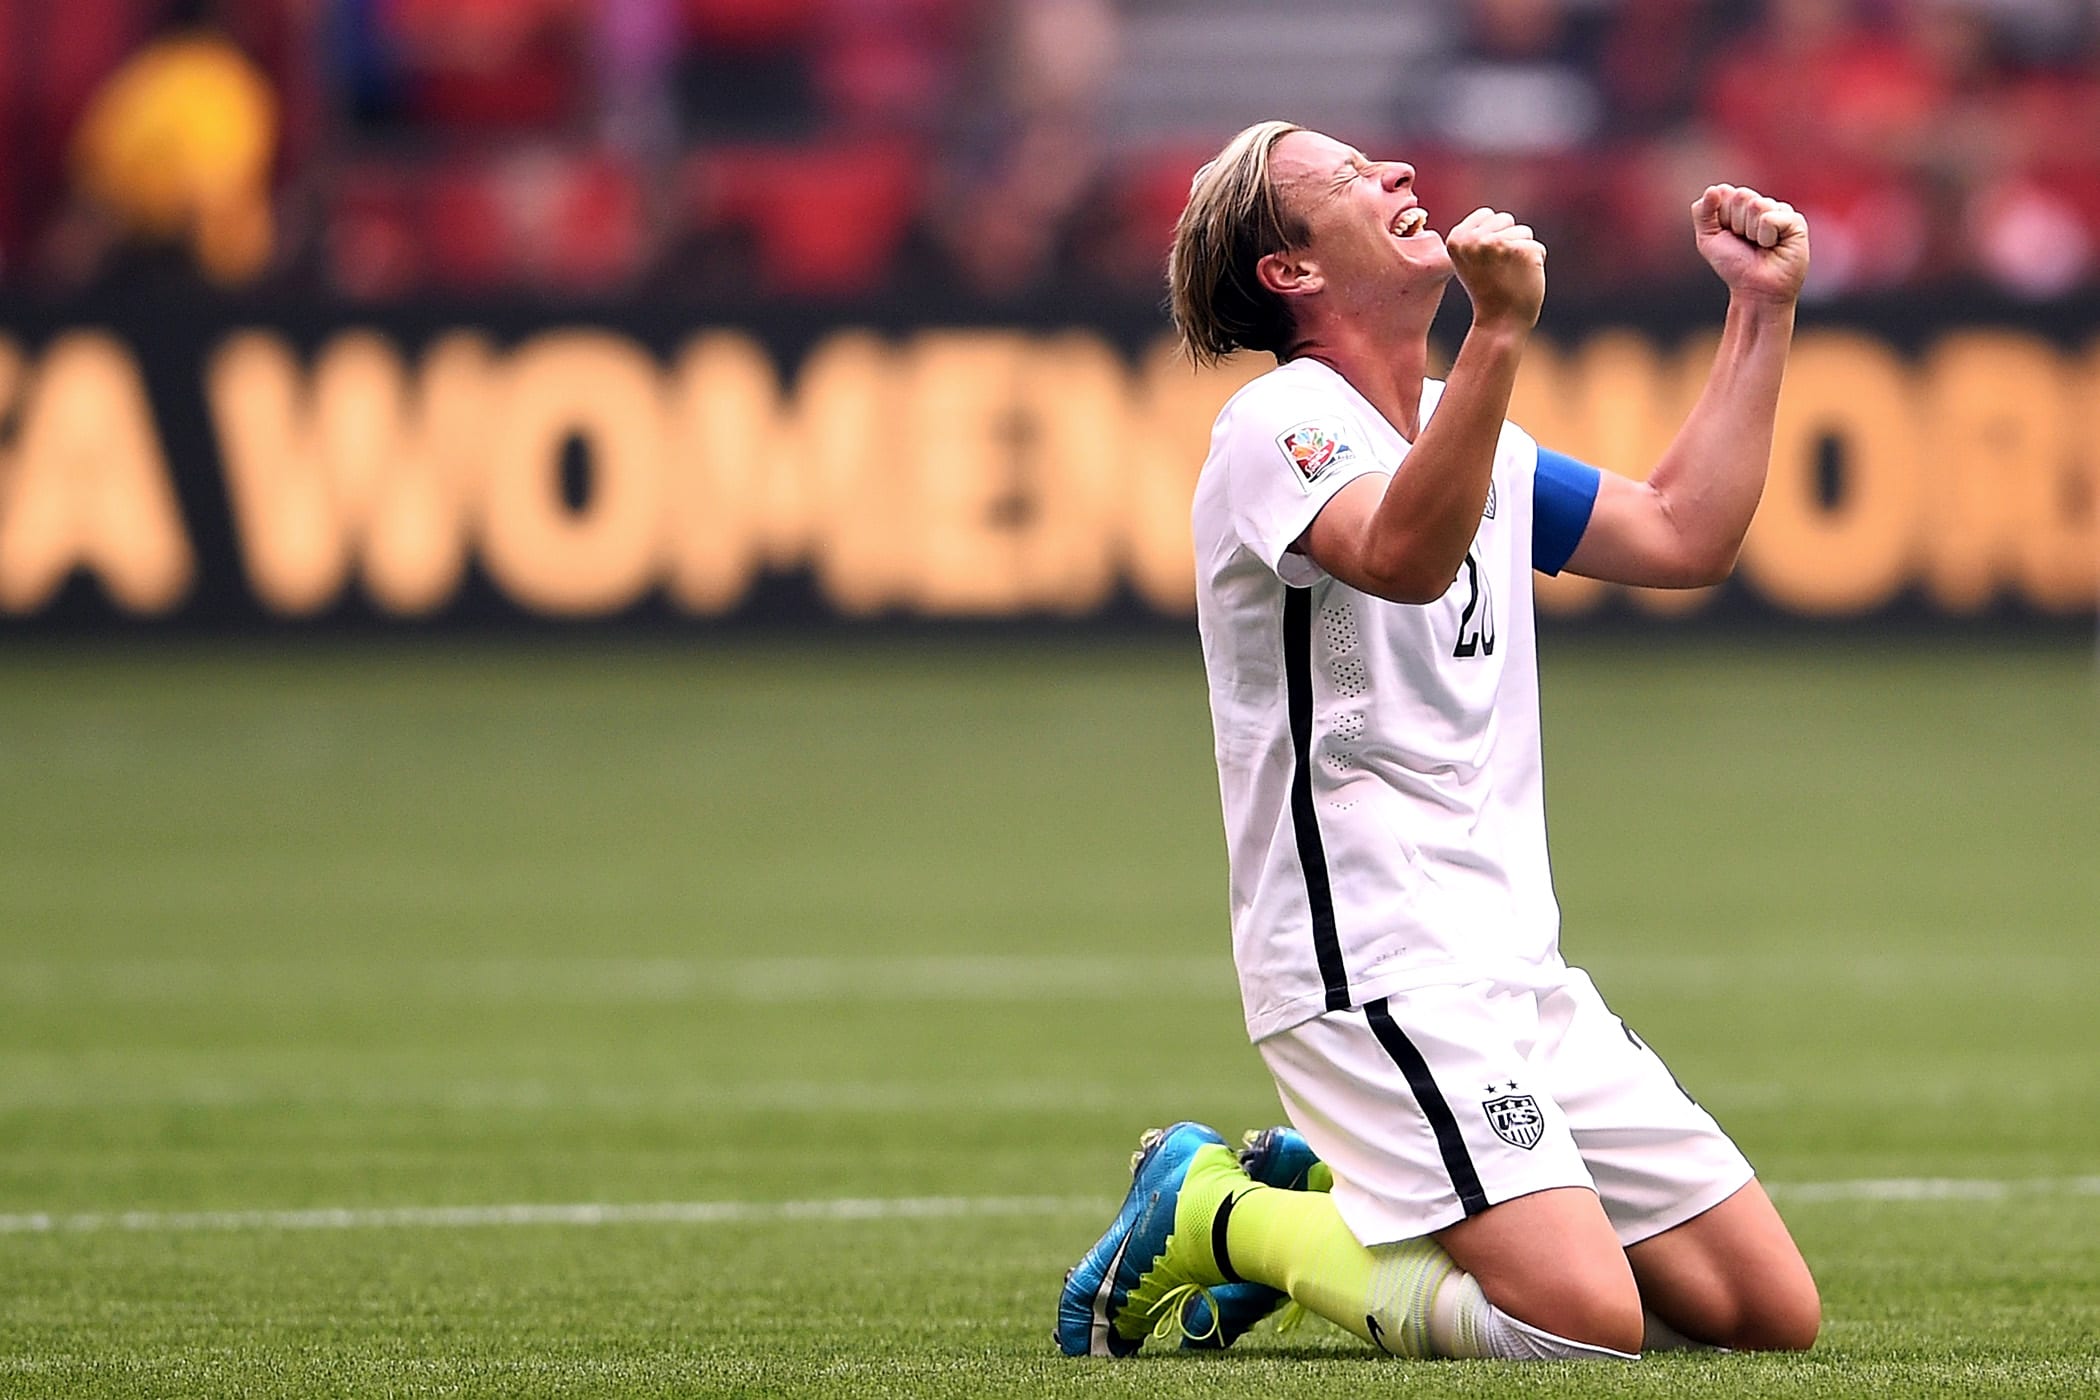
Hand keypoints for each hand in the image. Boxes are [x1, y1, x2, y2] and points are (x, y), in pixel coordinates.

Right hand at [1446, 207, 1545, 330]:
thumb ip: (1475, 237)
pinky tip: (1522, 279)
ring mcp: (1498, 244)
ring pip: (1524, 232)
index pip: (1486, 214)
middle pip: (1506, 219)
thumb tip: (1493, 217)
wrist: (1499, 323)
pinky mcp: (1522, 251)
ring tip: (1509, 275)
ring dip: (1522, 251)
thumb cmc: (1487, 291)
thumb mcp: (1469, 261)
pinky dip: (1536, 263)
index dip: (1492, 236)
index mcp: (1456, 239)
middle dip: (1508, 241)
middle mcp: (1475, 239)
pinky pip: (1538, 248)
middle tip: (1498, 271)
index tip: (1485, 262)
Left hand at [1694, 185, 1808, 303]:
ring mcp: (1780, 211)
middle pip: (1741, 195)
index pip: (1725, 192)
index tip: (1728, 236)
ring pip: (1756, 205)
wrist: (1754, 290)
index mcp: (1741, 205)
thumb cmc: (1734, 265)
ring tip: (1759, 246)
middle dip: (1735, 224)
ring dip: (1750, 232)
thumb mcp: (1708, 239)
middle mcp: (1762, 204)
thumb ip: (1702, 212)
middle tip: (1745, 242)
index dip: (1721, 218)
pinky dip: (1765, 237)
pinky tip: (1773, 246)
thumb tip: (1713, 189)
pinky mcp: (1795, 222)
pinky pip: (1770, 218)